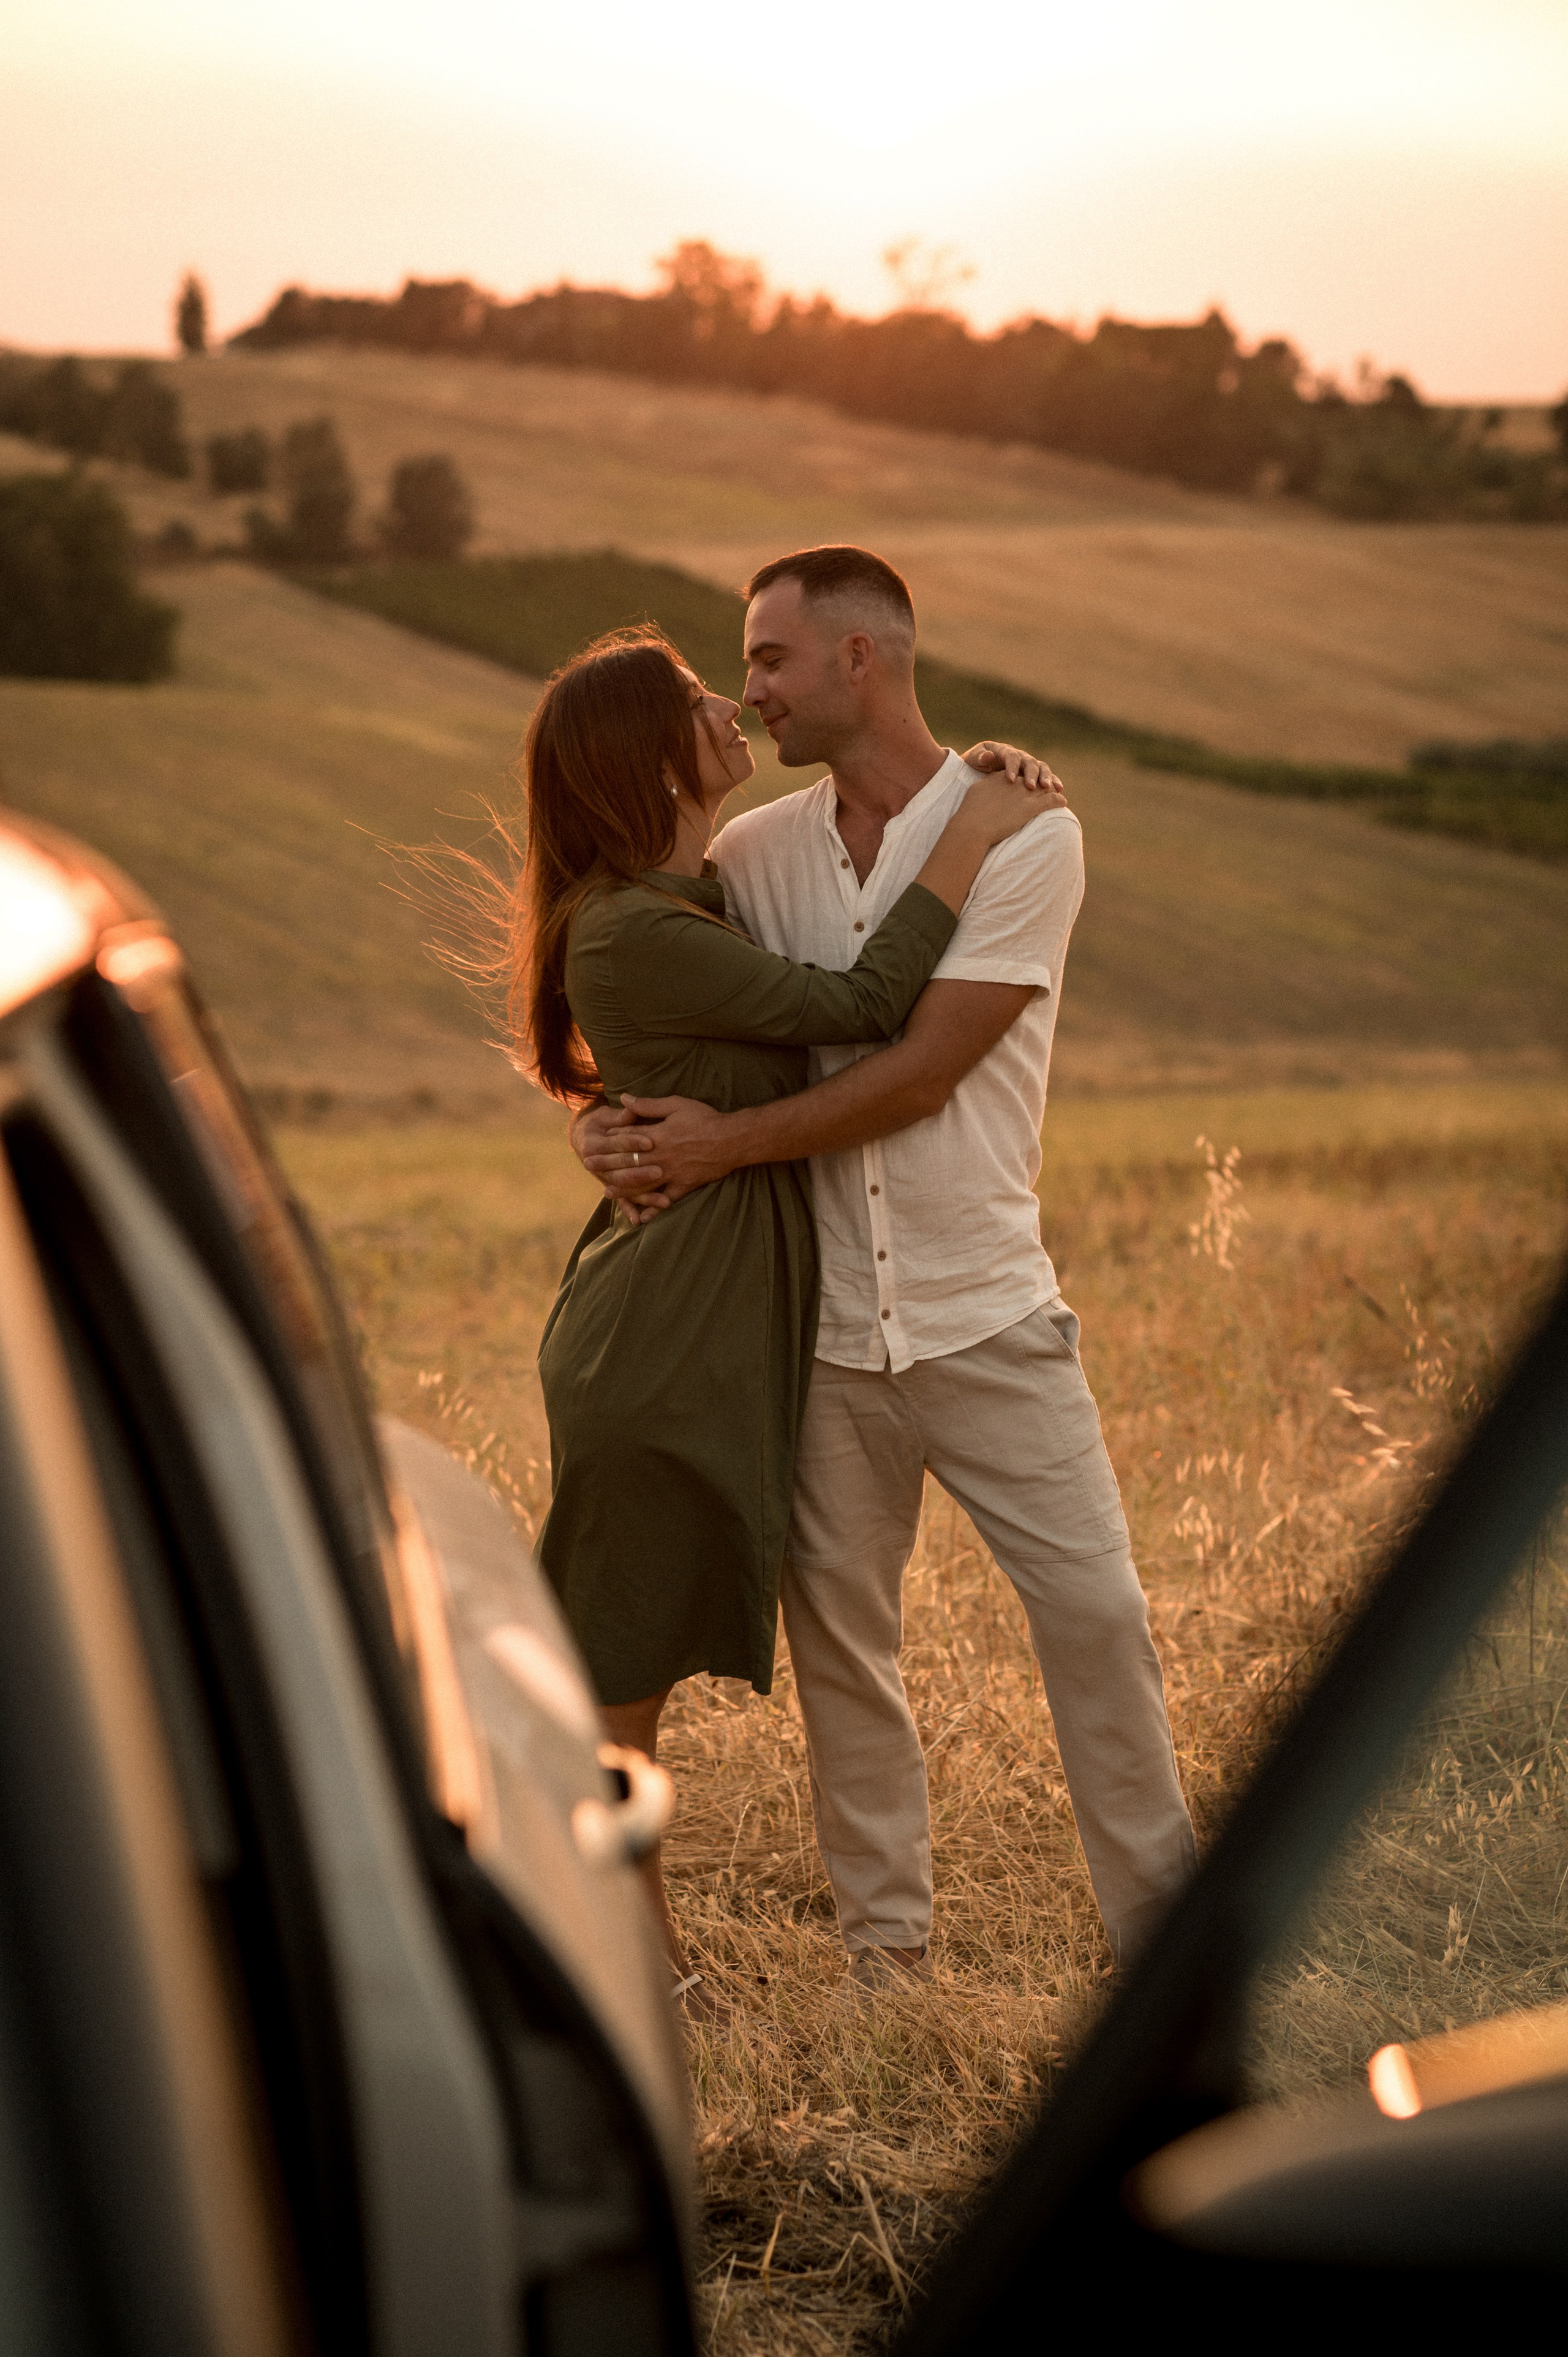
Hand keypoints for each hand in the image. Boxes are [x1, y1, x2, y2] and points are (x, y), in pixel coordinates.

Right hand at [568, 1097, 669, 1221]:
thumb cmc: (601, 1122)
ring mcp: (605, 1178)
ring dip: (644, 1196)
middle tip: (659, 1172)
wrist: (583, 1137)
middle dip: (640, 1171)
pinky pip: (623, 1201)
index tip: (650, 1141)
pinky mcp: (613, 1188)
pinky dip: (630, 1210)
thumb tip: (630, 1104)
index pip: (617, 1142)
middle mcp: (596, 1164)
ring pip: (625, 1189)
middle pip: (621, 1169)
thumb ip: (622, 1114)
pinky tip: (641, 1220)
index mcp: (594, 1142)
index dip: (633, 1141)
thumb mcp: (608, 1114)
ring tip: (664, 1201)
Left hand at [583, 1094, 736, 1202]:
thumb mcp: (676, 1105)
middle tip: (588, 1164)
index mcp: (657, 1136)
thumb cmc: (706, 1119)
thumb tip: (625, 1099)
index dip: (610, 1140)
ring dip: (622, 1189)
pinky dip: (654, 1209)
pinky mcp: (684, 1186)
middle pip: (627, 1162)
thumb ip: (648, 1105)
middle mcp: (660, 1158)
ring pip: (641, 1185)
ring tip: (607, 1192)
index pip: (627, 1138)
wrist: (732, 1140)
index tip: (596, 1140)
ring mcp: (671, 1174)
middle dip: (606, 1164)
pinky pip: (666, 1200)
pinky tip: (643, 1218)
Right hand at [958, 767, 1066, 846]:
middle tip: (1049, 785)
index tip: (1029, 783)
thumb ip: (986, 784)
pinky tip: (1063, 802)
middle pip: (1033, 778)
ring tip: (1059, 792)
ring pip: (1044, 787)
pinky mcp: (1031, 807)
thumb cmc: (970, 813)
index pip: (1017, 774)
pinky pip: (1051, 800)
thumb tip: (991, 782)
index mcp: (1001, 777)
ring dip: (1053, 789)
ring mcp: (1024, 793)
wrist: (973, 826)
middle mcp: (1015, 782)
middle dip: (1042, 781)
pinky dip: (1058, 800)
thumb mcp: (976, 791)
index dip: (1025, 778)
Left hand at [964, 742, 1067, 800]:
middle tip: (1032, 786)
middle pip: (1029, 761)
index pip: (1010, 755)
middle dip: (1031, 774)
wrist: (975, 772)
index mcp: (1003, 750)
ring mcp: (1026, 765)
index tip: (1010, 780)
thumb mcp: (972, 761)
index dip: (1012, 767)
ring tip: (1048, 788)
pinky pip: (1045, 777)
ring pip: (1040, 767)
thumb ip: (979, 758)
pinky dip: (1053, 782)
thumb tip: (988, 756)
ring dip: (1045, 777)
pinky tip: (1059, 791)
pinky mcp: (1032, 775)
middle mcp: (1018, 756)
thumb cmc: (972, 766)